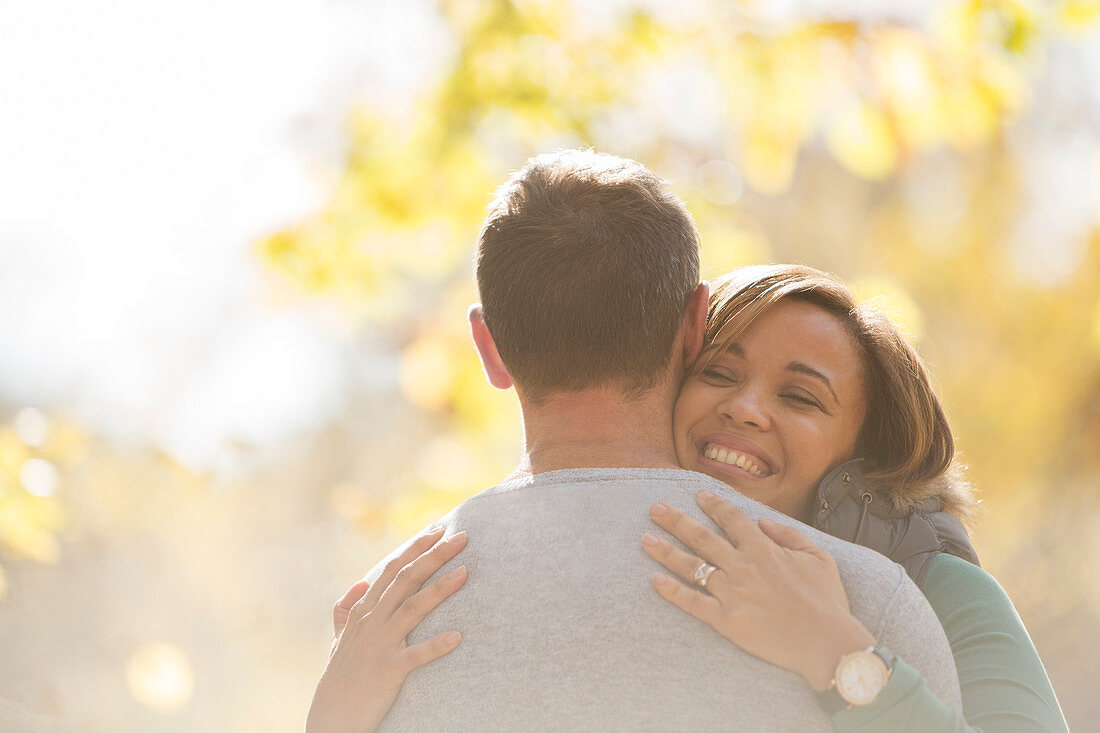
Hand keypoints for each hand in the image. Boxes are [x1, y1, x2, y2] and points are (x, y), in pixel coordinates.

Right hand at [306, 528, 468, 732]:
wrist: (331, 720)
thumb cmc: (340, 678)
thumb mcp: (339, 639)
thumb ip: (346, 610)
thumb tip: (360, 583)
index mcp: (363, 611)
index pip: (392, 569)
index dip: (415, 547)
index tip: (439, 530)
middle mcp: (371, 622)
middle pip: (406, 580)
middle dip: (434, 556)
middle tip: (462, 537)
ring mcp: (379, 645)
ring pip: (413, 609)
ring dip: (440, 589)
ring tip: (466, 573)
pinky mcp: (387, 671)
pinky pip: (415, 656)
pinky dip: (436, 645)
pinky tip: (458, 636)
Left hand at [643, 490, 874, 690]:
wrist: (828, 644)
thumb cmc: (827, 601)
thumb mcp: (818, 557)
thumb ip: (788, 533)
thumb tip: (761, 520)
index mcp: (764, 548)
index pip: (731, 518)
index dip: (713, 504)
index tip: (697, 495)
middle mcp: (742, 566)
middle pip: (701, 537)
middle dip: (675, 520)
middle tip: (654, 508)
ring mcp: (731, 593)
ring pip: (691, 566)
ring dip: (665, 551)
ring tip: (645, 540)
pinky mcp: (726, 620)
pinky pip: (692, 602)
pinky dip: (672, 591)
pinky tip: (655, 580)